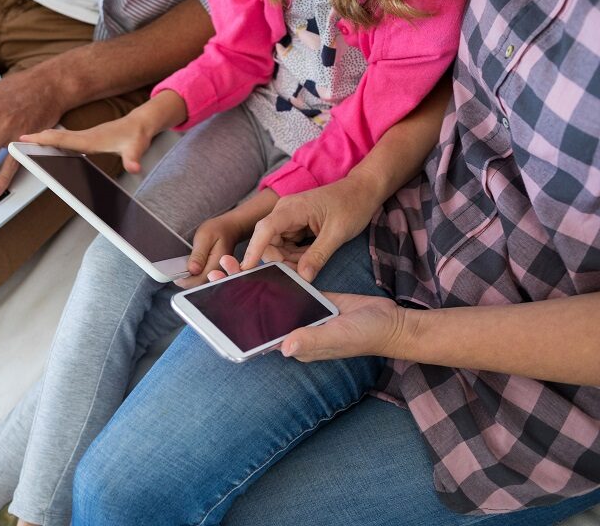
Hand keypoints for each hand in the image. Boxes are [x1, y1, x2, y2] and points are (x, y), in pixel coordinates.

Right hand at [21, 113, 152, 173]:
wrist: (140, 124)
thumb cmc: (137, 136)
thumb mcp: (136, 148)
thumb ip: (134, 158)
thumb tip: (134, 167)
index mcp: (90, 140)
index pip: (61, 139)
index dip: (42, 139)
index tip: (24, 137)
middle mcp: (83, 137)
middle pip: (53, 137)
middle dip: (34, 138)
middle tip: (13, 141)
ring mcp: (83, 138)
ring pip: (56, 138)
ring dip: (40, 139)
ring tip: (21, 143)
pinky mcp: (85, 140)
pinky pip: (62, 141)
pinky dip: (50, 141)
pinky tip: (44, 146)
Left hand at [175, 212, 247, 288]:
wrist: (229, 228)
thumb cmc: (218, 230)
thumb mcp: (205, 237)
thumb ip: (198, 255)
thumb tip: (192, 270)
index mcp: (218, 265)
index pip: (198, 281)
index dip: (184, 279)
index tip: (174, 273)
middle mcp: (219, 273)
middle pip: (198, 285)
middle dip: (185, 279)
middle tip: (176, 269)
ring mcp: (217, 274)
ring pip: (199, 283)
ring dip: (188, 277)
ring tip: (182, 266)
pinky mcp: (214, 272)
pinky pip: (201, 278)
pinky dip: (193, 274)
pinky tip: (189, 266)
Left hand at [203, 256, 407, 362]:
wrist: (392, 323)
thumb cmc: (366, 335)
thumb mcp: (339, 337)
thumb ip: (313, 341)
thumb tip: (285, 347)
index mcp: (294, 344)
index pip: (257, 333)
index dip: (235, 318)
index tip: (217, 299)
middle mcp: (293, 330)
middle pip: (256, 311)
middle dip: (236, 293)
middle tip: (217, 272)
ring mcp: (301, 314)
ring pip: (268, 297)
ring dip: (249, 281)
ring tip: (229, 264)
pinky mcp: (311, 300)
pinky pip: (286, 287)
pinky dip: (271, 275)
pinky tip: (257, 261)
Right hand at [241, 172, 382, 281]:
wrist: (363, 191)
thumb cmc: (352, 205)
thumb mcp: (337, 233)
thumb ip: (318, 256)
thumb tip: (303, 278)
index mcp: (291, 209)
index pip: (265, 230)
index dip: (254, 250)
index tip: (246, 269)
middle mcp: (284, 212)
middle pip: (268, 242)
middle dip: (282, 260)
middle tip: (304, 272)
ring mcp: (288, 219)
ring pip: (278, 247)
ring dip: (291, 259)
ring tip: (315, 259)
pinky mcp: (294, 225)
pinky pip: (287, 246)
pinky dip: (297, 255)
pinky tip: (313, 255)